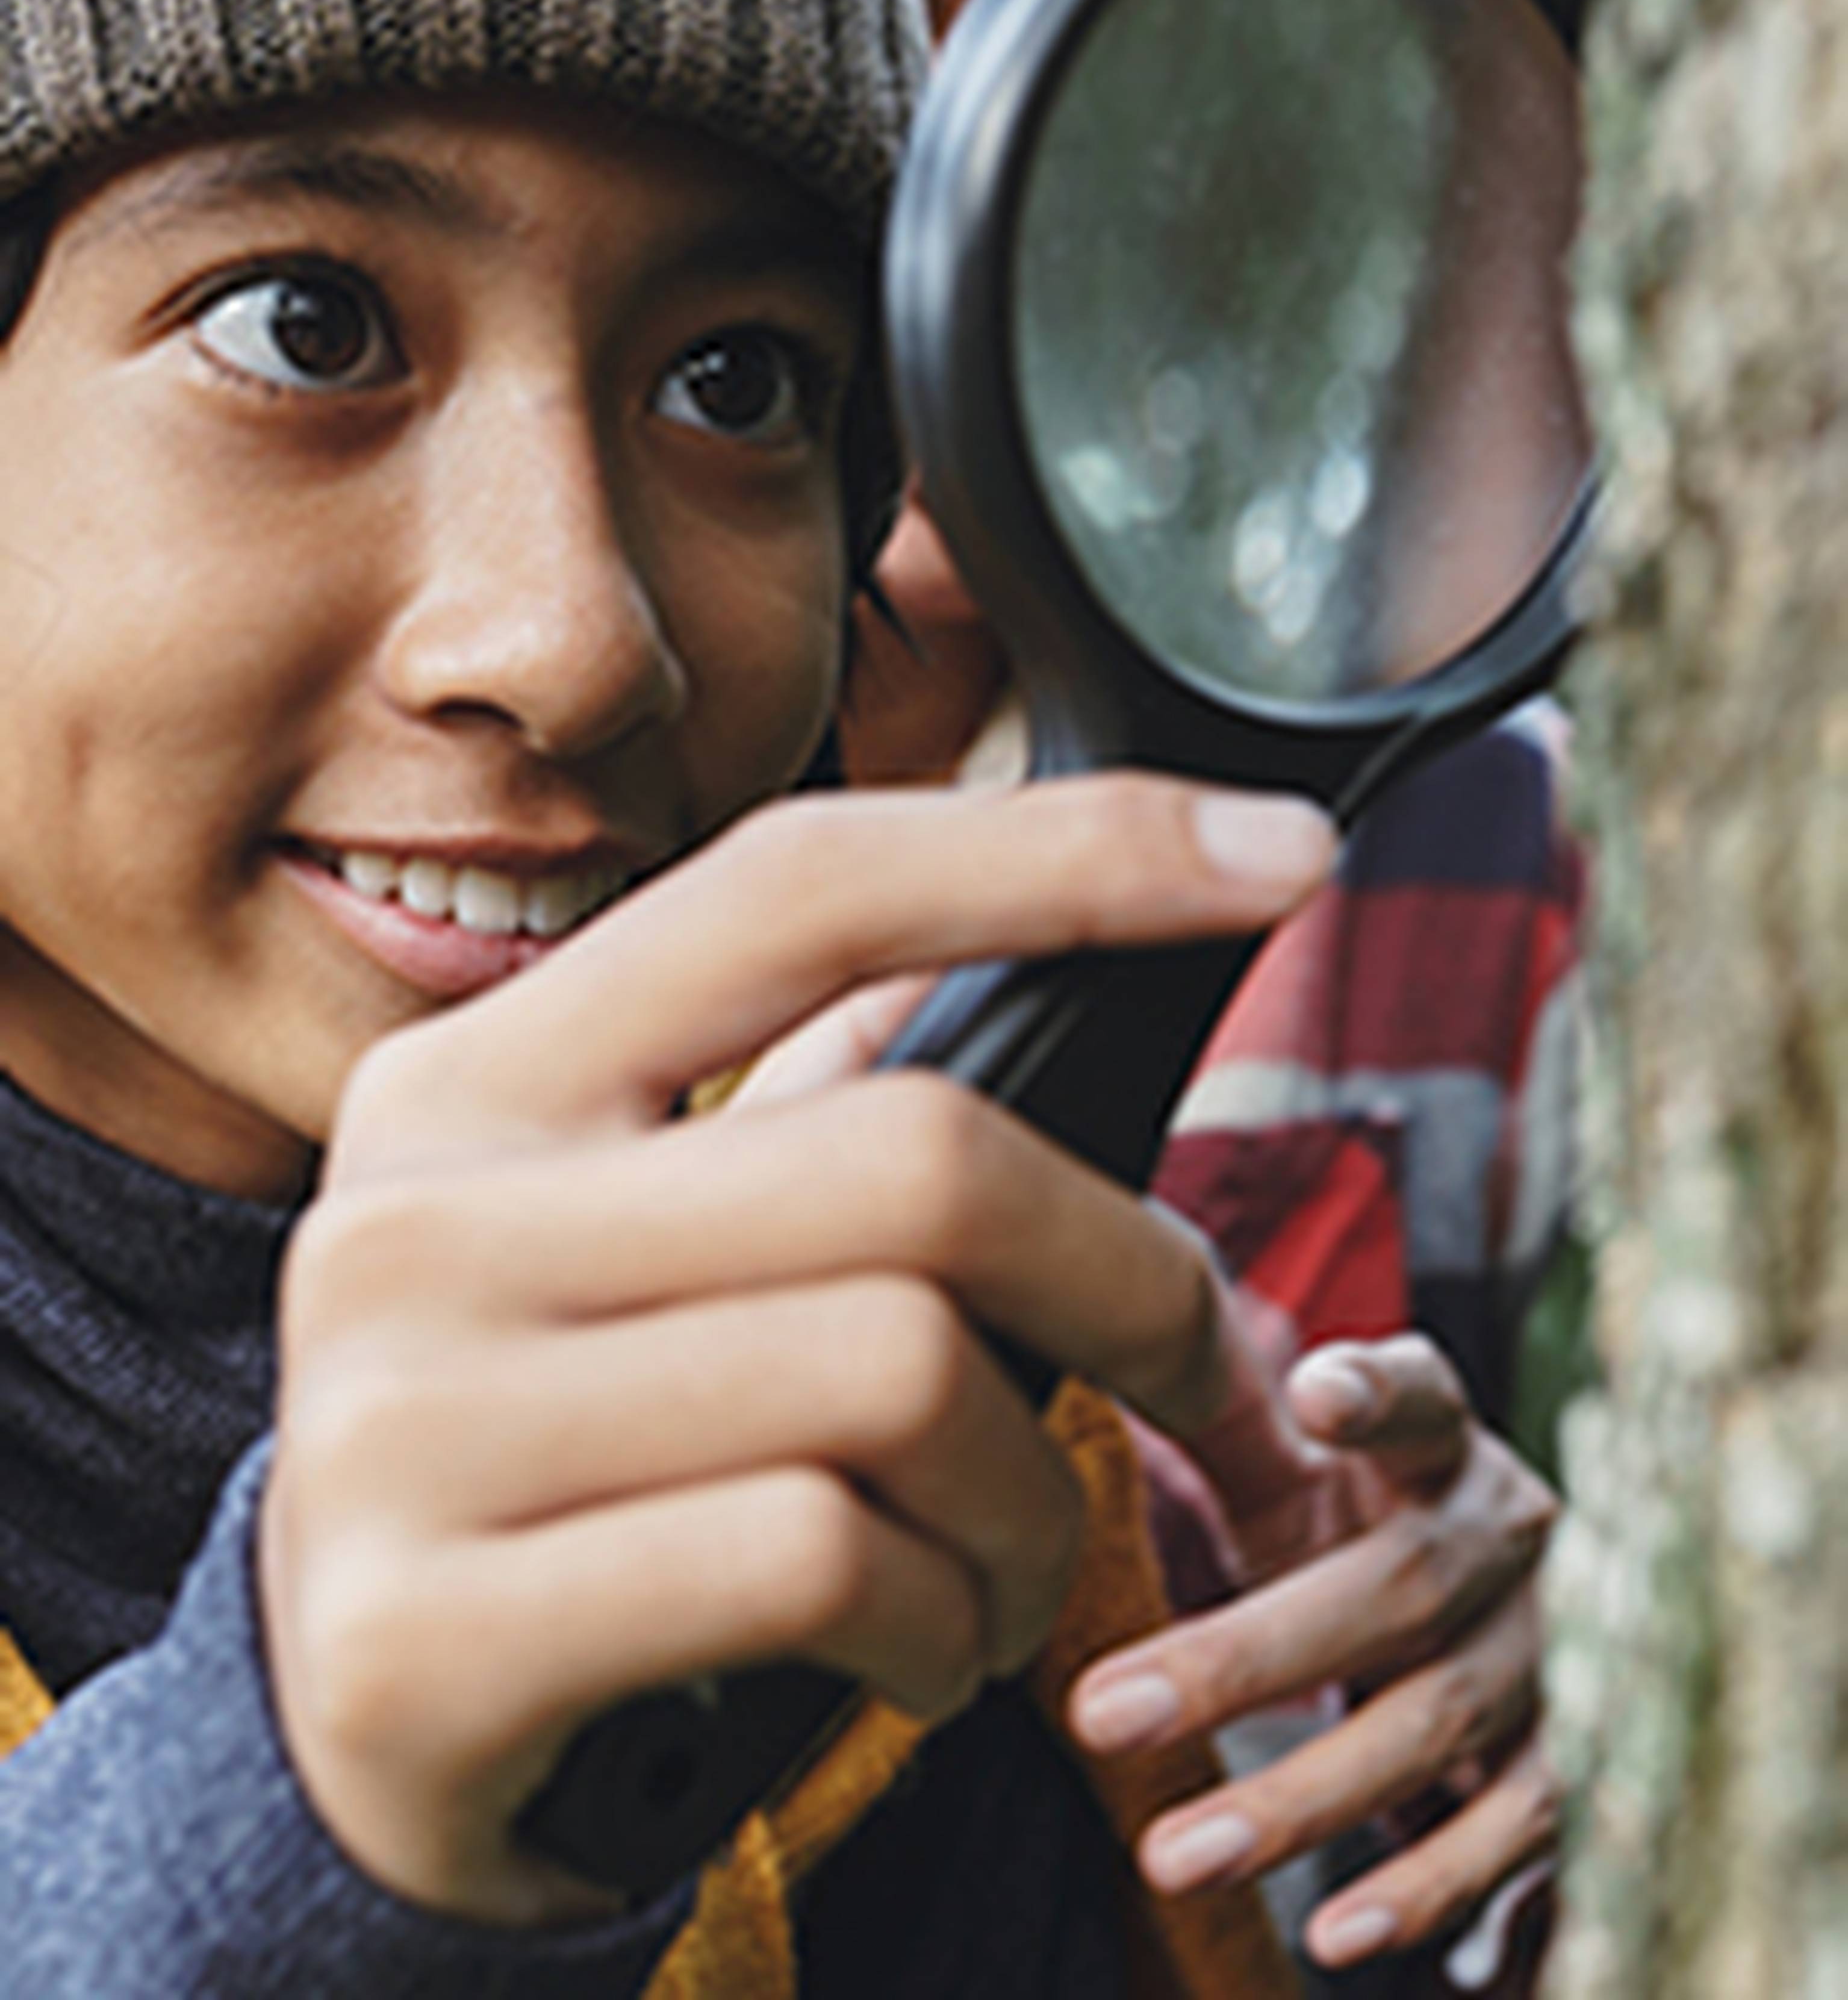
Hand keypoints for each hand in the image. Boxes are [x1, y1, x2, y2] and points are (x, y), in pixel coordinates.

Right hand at [259, 778, 1333, 1921]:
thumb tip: (1046, 917)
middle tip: (1190, 1368)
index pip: (801, 889)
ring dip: (1034, 1499)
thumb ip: (796, 1093)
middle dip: (1129, 1276)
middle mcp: (419, 1219)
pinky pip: (828, 1560)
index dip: (1065, 852)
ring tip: (1004, 1557)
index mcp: (480, 1076)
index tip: (1280, 860)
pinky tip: (923, 1644)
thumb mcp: (632, 1234)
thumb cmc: (570, 1439)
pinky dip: (947, 1617)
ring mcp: (403, 1426)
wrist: (356, 1718)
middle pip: (916, 1159)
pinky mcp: (428, 1635)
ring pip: (904, 1378)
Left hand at [1066, 1329, 1559, 1972]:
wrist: (1504, 1621)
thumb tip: (1108, 1344)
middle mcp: (1513, 1540)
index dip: (1376, 1393)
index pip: (1422, 1396)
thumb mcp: (1304, 1471)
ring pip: (1435, 1726)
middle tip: (1100, 1714)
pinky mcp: (1574, 1765)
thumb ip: (1227, 1420)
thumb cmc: (1370, 1526)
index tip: (1315, 1395)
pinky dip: (1427, 1889)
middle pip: (1389, 1590)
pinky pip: (1508, 1835)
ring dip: (1302, 1800)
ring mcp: (1556, 1656)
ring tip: (1175, 1853)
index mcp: (1445, 1446)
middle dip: (1241, 1661)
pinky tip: (1338, 1934)